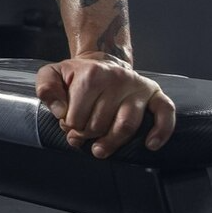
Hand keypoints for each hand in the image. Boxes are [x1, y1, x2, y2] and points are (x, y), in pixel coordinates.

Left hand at [35, 54, 175, 158]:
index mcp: (92, 74)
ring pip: (126, 126)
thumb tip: (60, 111)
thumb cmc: (77, 74)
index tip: (69, 122)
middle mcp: (117, 79)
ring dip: (111, 143)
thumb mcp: (52, 74)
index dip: (69, 125)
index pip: (77, 116)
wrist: (101, 62)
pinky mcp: (154, 93)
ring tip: (99, 149)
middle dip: (87, 135)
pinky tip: (150, 145)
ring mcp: (137, 87)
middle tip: (82, 133)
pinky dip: (161, 131)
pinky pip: (165, 112)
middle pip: (100, 124)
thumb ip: (46, 89)